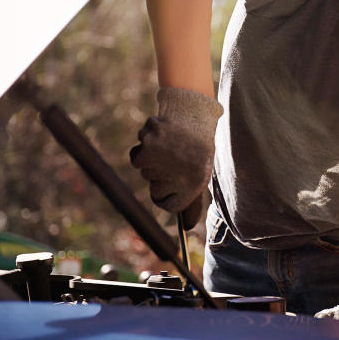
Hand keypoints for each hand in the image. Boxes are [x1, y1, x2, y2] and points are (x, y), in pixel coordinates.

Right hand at [130, 87, 222, 222]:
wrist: (193, 113)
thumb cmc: (198, 147)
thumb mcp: (202, 174)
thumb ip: (193, 201)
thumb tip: (189, 226)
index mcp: (193, 185)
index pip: (168, 205)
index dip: (168, 195)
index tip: (172, 184)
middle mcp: (175, 176)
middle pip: (154, 187)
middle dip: (161, 175)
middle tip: (176, 157)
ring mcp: (159, 161)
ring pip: (144, 171)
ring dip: (153, 160)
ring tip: (171, 145)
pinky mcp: (146, 146)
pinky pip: (136, 155)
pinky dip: (143, 148)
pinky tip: (159, 138)